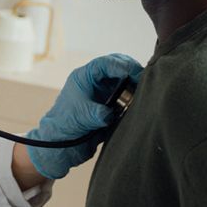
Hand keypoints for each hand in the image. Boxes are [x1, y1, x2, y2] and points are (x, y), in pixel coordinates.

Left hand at [25, 53, 142, 179]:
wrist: (61, 143)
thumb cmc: (65, 125)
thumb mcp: (82, 117)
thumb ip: (98, 114)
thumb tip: (112, 114)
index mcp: (84, 77)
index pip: (105, 63)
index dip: (122, 65)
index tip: (135, 73)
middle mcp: (95, 81)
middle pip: (117, 65)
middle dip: (131, 69)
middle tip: (145, 79)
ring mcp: (102, 91)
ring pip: (123, 78)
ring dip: (134, 81)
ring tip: (144, 89)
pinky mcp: (109, 102)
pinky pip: (125, 92)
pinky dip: (133, 94)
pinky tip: (140, 100)